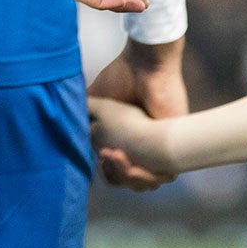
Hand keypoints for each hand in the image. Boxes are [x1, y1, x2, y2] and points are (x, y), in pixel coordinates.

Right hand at [87, 37, 187, 189]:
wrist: (145, 65)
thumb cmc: (122, 77)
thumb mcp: (94, 100)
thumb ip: (83, 118)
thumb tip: (68, 133)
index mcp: (127, 138)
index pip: (118, 171)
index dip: (107, 172)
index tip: (101, 157)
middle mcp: (145, 145)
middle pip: (131, 180)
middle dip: (116, 176)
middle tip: (107, 154)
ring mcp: (161, 146)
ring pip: (147, 182)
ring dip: (127, 176)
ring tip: (116, 154)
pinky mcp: (177, 144)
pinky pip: (166, 173)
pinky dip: (146, 174)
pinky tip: (130, 161)